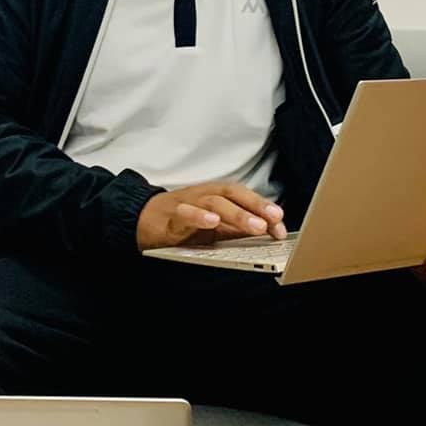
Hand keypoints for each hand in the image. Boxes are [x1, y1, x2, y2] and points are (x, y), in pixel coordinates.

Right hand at [137, 181, 286, 251]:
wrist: (145, 217)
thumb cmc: (183, 218)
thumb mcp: (215, 222)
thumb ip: (238, 226)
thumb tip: (267, 230)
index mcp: (218, 195)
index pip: (245, 197)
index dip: (264, 207)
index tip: (280, 224)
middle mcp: (206, 194)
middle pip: (234, 195)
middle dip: (256, 207)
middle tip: (273, 221)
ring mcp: (189, 202)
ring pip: (215, 203)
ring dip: (237, 214)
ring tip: (254, 226)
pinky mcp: (172, 215)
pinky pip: (186, 213)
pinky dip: (199, 216)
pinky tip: (212, 222)